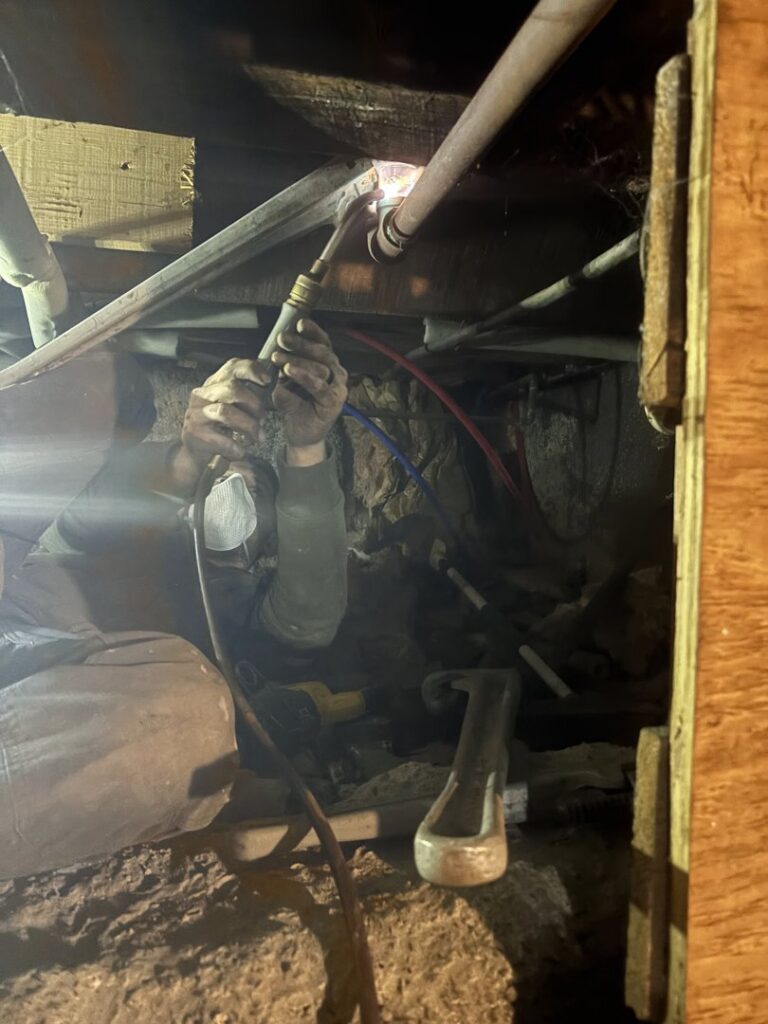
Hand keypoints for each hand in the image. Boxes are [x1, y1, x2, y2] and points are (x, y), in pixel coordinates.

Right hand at [169, 358, 270, 493]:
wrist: (194, 454)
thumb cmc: (218, 429)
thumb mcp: (231, 408)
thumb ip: (246, 396)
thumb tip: (269, 386)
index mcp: (213, 385)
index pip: (231, 367)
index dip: (251, 370)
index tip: (266, 380)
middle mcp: (201, 396)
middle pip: (231, 388)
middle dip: (254, 404)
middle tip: (262, 419)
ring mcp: (196, 415)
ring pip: (226, 412)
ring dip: (249, 426)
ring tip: (257, 437)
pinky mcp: (195, 435)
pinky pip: (223, 440)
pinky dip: (237, 448)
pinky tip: (241, 451)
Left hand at [270, 319, 347, 462]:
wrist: (299, 433)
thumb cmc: (294, 403)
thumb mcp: (285, 380)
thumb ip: (284, 365)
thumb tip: (276, 349)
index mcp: (327, 363)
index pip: (323, 342)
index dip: (313, 331)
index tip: (298, 324)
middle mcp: (336, 372)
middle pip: (323, 351)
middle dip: (301, 343)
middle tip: (282, 339)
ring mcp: (338, 387)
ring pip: (322, 367)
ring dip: (299, 360)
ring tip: (278, 357)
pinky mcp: (334, 402)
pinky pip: (319, 386)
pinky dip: (303, 376)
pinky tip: (289, 370)